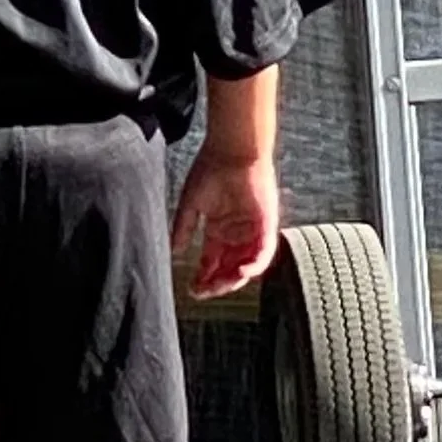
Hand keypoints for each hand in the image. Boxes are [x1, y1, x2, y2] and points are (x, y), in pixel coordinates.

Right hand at [173, 150, 280, 299]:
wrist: (231, 149)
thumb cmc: (210, 169)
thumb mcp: (191, 203)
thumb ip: (184, 228)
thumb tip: (174, 251)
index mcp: (219, 228)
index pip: (212, 261)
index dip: (203, 276)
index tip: (191, 289)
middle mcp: (237, 233)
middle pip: (229, 268)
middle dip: (216, 283)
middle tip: (202, 291)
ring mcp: (253, 230)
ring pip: (246, 264)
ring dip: (233, 278)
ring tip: (217, 286)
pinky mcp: (267, 224)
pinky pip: (264, 252)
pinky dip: (254, 265)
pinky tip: (240, 272)